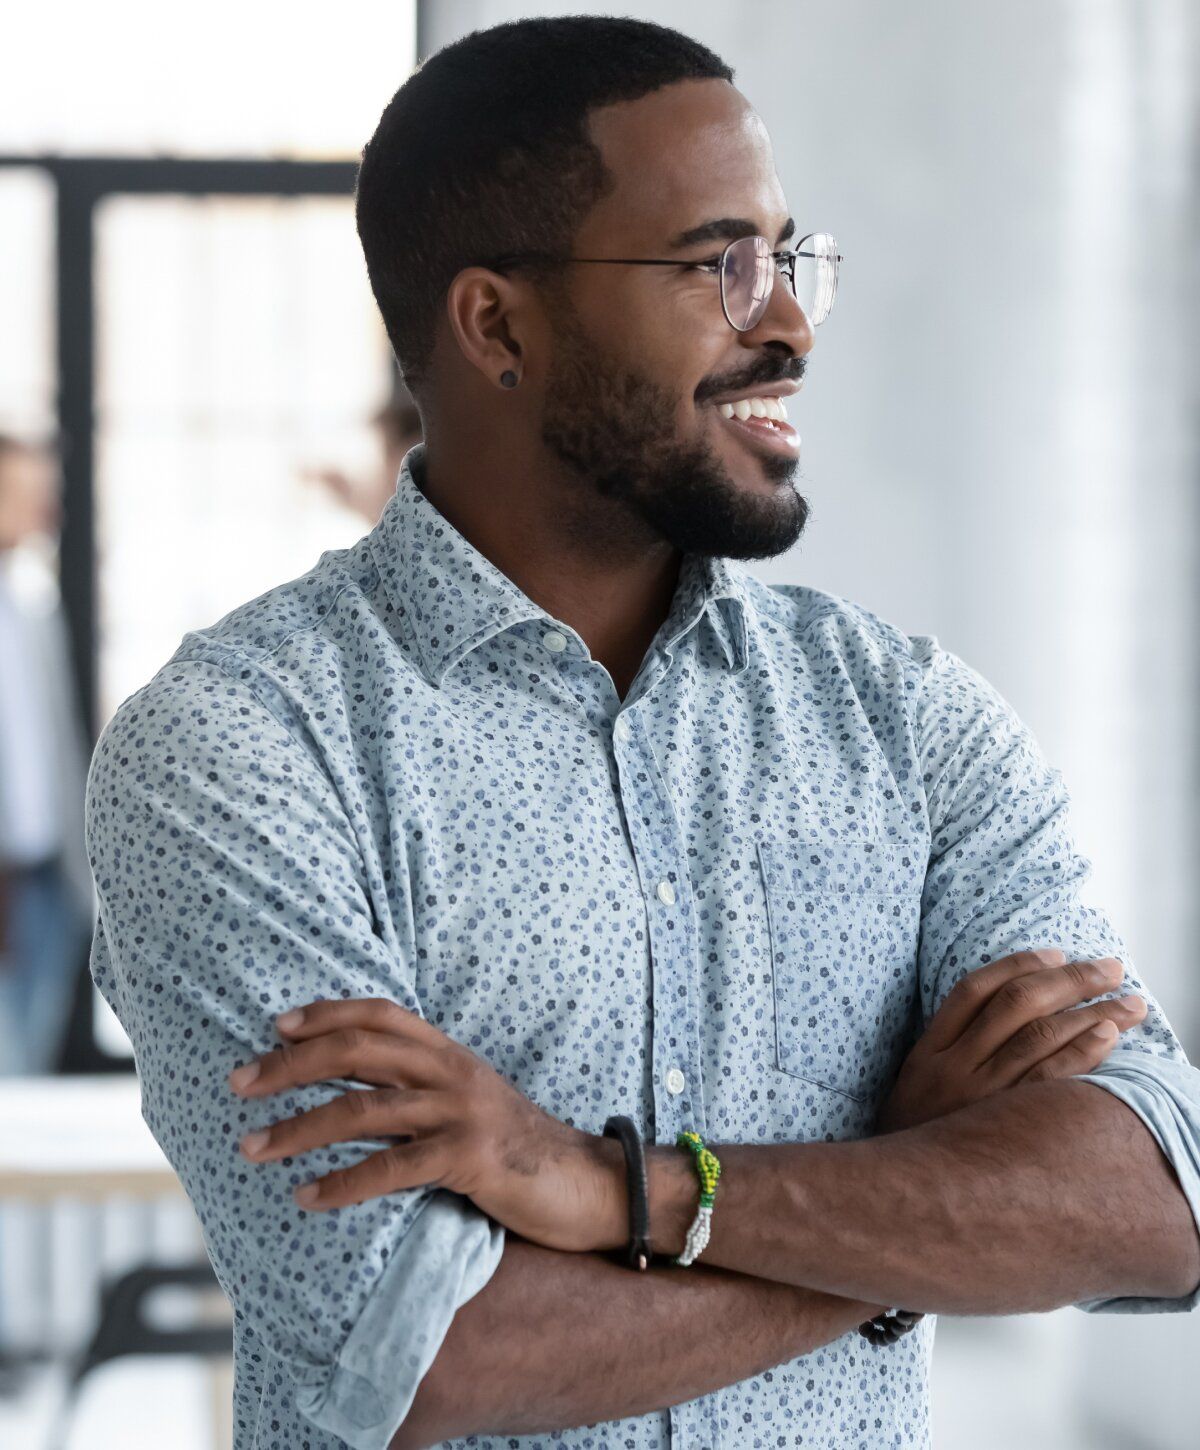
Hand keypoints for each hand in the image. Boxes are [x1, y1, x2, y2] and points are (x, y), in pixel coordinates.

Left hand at [227, 998, 617, 1251]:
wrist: (588, 1184)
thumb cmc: (517, 1150)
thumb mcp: (469, 1104)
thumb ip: (420, 1090)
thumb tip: (352, 1095)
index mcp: (450, 1053)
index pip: (380, 1013)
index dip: (325, 1014)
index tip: (275, 1027)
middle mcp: (453, 1072)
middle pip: (359, 1051)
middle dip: (290, 1066)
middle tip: (238, 1085)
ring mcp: (462, 1113)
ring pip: (365, 1111)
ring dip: (300, 1128)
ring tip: (253, 1147)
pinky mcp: (471, 1159)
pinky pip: (393, 1168)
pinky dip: (343, 1183)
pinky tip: (307, 1198)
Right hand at [875, 947, 1146, 1134]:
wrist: (902, 1200)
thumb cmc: (918, 1142)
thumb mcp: (916, 1088)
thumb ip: (951, 1052)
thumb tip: (1008, 1017)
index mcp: (928, 1052)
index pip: (973, 990)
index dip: (1017, 964)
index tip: (1056, 953)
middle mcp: (954, 1068)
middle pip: (1016, 1004)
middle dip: (1070, 979)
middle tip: (1110, 968)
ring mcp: (980, 1098)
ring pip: (1040, 1037)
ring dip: (1091, 1012)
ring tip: (1129, 1003)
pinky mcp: (1005, 1128)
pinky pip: (1050, 1080)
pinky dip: (1082, 1052)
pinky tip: (1109, 1035)